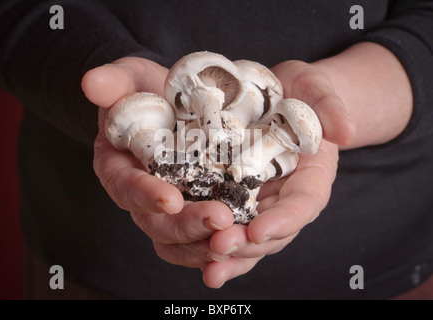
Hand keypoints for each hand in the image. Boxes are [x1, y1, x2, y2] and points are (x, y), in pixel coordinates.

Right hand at [82, 57, 233, 268]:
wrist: (172, 102)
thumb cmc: (148, 91)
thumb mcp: (131, 79)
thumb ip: (115, 82)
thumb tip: (91, 82)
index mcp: (119, 168)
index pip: (125, 188)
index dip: (144, 196)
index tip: (170, 199)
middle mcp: (143, 196)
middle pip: (157, 224)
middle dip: (187, 225)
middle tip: (221, 219)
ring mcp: (172, 206)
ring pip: (181, 241)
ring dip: (207, 244)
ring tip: (238, 236)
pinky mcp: (198, 208)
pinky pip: (206, 236)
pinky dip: (224, 242)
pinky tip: (248, 237)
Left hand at [201, 60, 354, 287]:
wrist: (281, 97)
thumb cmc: (301, 94)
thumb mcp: (316, 91)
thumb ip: (330, 108)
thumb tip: (346, 132)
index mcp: (310, 179)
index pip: (302, 206)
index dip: (283, 220)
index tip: (259, 230)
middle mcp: (284, 198)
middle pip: (269, 232)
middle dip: (245, 244)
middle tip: (219, 247)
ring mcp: (257, 201)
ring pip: (244, 237)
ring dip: (225, 255)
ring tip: (206, 267)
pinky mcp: (232, 196)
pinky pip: (222, 224)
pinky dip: (204, 240)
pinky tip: (184, 249)